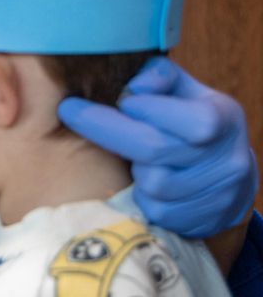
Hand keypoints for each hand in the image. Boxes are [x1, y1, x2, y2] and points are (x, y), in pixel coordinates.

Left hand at [58, 56, 257, 237]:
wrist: (224, 177)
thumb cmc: (187, 119)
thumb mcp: (181, 89)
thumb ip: (157, 76)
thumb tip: (133, 88)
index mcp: (225, 118)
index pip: (193, 120)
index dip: (151, 109)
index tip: (121, 100)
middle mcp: (228, 159)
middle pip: (155, 149)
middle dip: (106, 129)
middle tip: (71, 111)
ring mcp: (218, 195)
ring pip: (152, 183)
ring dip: (132, 168)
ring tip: (135, 156)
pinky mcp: (201, 222)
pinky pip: (154, 209)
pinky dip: (140, 195)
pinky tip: (142, 182)